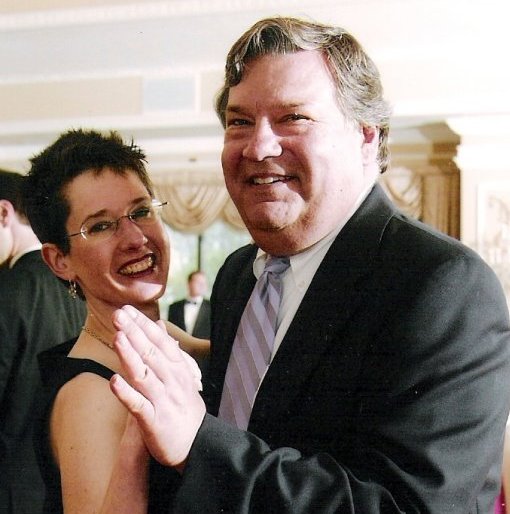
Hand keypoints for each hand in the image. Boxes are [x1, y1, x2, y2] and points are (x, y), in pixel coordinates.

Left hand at [109, 305, 205, 469]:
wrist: (196, 445)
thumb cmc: (184, 406)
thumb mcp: (182, 374)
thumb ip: (168, 349)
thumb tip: (158, 324)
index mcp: (179, 369)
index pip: (160, 341)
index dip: (143, 325)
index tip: (127, 310)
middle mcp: (172, 381)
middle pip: (151, 353)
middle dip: (134, 333)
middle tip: (118, 315)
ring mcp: (163, 400)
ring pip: (144, 375)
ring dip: (130, 356)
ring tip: (118, 338)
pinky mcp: (153, 421)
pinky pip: (138, 405)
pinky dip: (126, 393)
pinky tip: (113, 381)